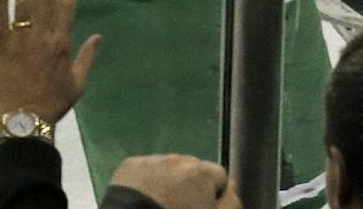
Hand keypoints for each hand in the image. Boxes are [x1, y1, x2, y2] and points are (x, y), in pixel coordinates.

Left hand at [0, 0, 100, 127]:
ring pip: (24, 3)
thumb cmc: (52, 104)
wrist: (23, 124)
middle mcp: (42, 37)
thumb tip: (99, 36)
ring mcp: (20, 41)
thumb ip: (87, 57)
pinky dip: (0, 2)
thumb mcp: (78, 84)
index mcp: (61, 43)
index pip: (66, 5)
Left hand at [111, 154, 242, 208]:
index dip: (212, 197)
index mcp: (203, 173)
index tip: (203, 208)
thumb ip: (231, 203)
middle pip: (192, 171)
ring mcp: (153, 161)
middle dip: (189, 188)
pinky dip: (145, 184)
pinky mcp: (129, 166)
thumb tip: (232, 188)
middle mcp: (179, 160)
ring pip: (167, 171)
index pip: (219, 177)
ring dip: (167, 185)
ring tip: (159, 208)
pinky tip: (142, 203)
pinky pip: (144, 172)